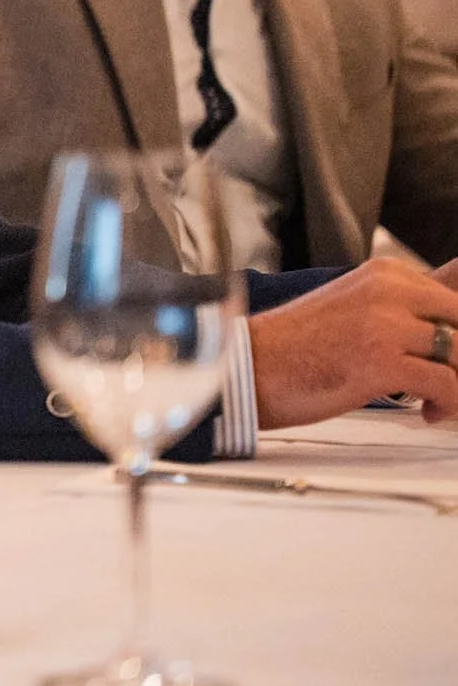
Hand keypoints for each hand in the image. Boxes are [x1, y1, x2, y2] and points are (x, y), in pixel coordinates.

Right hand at [248, 257, 457, 427]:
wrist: (249, 366)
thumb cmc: (295, 347)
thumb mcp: (355, 310)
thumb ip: (402, 311)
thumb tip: (450, 329)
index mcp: (385, 274)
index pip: (452, 299)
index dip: (455, 336)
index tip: (446, 359)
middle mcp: (388, 291)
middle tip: (446, 379)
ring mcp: (385, 325)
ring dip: (455, 384)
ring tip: (437, 399)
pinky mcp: (381, 362)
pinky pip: (447, 384)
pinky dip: (447, 403)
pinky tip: (428, 411)